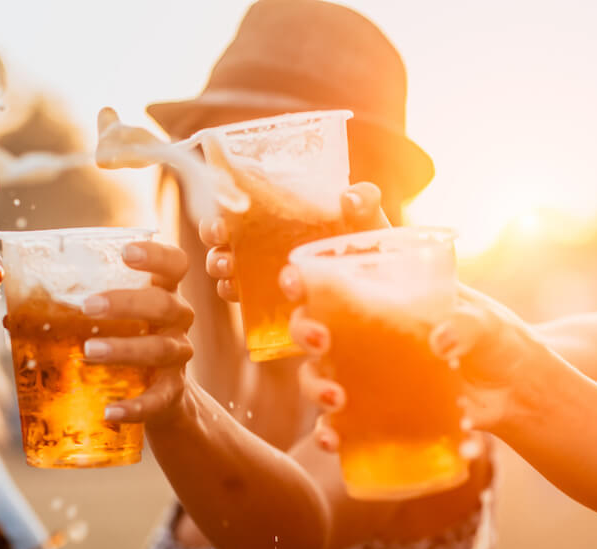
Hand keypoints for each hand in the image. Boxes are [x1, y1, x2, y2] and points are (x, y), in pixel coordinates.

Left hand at [80, 241, 194, 424]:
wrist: (161, 394)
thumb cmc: (125, 339)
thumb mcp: (110, 317)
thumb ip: (69, 304)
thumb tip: (4, 301)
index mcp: (163, 291)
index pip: (174, 264)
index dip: (155, 255)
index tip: (125, 253)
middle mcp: (177, 320)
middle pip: (164, 304)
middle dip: (126, 303)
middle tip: (87, 306)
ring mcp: (177, 355)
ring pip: (160, 349)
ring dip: (124, 349)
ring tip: (88, 351)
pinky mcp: (172, 391)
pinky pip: (158, 398)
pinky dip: (135, 407)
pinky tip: (109, 411)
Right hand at [199, 182, 388, 301]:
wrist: (383, 293)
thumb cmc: (369, 251)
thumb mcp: (369, 224)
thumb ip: (365, 203)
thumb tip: (349, 196)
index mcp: (281, 217)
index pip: (241, 207)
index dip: (223, 210)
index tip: (221, 220)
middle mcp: (264, 244)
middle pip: (224, 238)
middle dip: (214, 240)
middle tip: (223, 244)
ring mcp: (264, 275)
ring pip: (226, 269)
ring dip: (220, 269)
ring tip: (231, 274)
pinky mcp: (270, 304)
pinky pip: (241, 300)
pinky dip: (233, 294)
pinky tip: (238, 295)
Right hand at [290, 285, 540, 449]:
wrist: (515, 394)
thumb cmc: (497, 342)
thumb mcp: (488, 323)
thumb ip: (467, 324)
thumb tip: (440, 343)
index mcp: (386, 294)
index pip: (339, 270)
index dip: (310, 268)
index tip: (300, 272)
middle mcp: (364, 332)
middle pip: (311, 323)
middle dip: (302, 328)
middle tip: (319, 339)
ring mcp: (365, 373)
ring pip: (316, 373)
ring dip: (313, 384)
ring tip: (334, 397)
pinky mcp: (373, 412)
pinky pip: (337, 423)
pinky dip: (329, 432)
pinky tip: (333, 440)